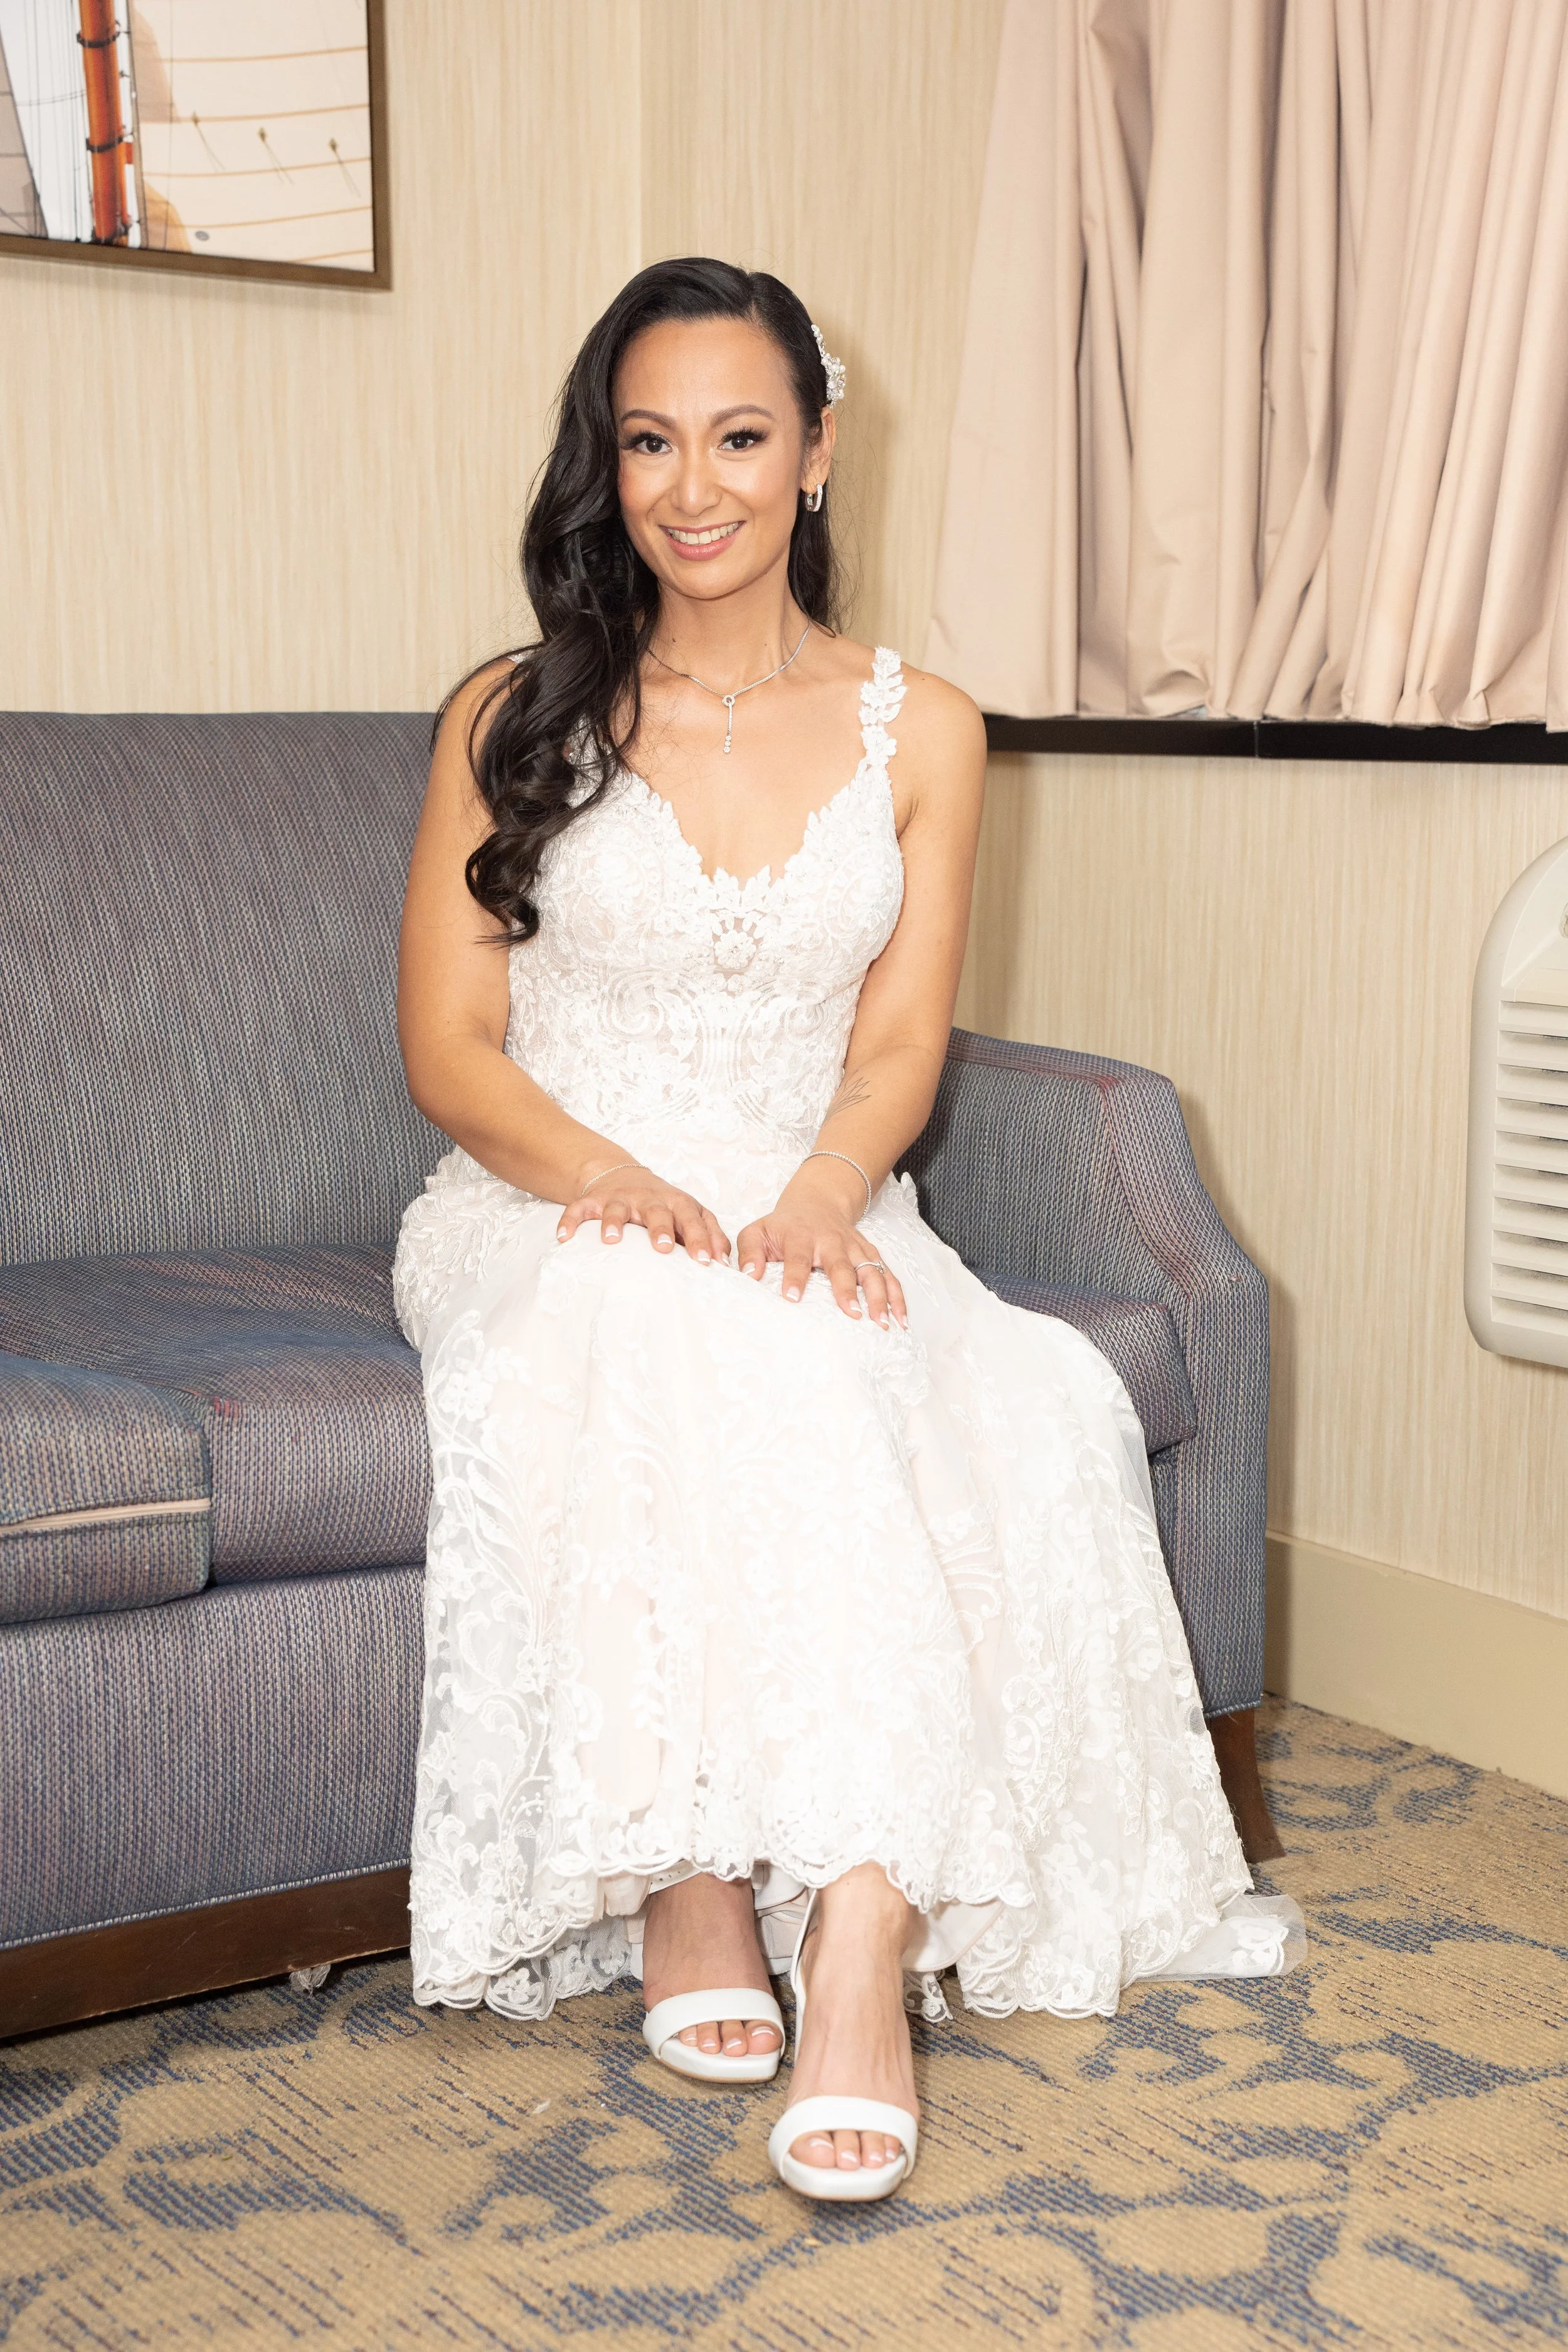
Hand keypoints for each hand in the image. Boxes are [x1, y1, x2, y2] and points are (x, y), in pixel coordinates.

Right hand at [557, 1163, 729, 1264]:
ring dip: (613, 1222)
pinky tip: (564, 1237)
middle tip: (665, 1248)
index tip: (706, 1262)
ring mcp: (620, 1198)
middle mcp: (650, 1198)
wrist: (625, 1178)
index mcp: (677, 1203)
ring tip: (610, 1240)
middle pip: (658, 1211)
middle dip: (661, 1228)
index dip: (700, 1239)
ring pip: (617, 1208)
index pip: (693, 1219)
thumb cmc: (665, 1206)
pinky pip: (579, 1209)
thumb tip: (726, 1263)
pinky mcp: (594, 1201)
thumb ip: (711, 1235)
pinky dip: (570, 1221)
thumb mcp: (691, 1215)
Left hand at [735, 1173, 906, 1327]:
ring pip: (872, 1270)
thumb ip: (748, 1253)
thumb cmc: (784, 1226)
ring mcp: (855, 1248)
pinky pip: (888, 1275)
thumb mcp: (758, 1231)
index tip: (791, 1298)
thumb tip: (749, 1277)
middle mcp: (832, 1242)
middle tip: (851, 1314)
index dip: (794, 1277)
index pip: (797, 1257)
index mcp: (801, 1236)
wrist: (817, 1202)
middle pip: (841, 1266)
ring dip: (879, 1296)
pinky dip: (897, 1297)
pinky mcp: (871, 1255)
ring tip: (883, 1323)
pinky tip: (900, 1320)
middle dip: (846, 1289)